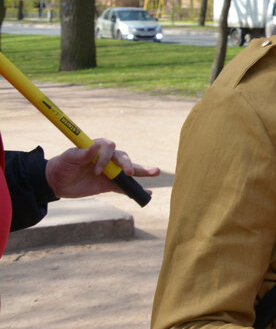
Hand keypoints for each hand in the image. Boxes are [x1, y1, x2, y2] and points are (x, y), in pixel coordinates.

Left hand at [43, 138, 160, 199]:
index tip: (97, 170)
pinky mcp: (109, 184)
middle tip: (128, 173)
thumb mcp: (68, 159)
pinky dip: (135, 189)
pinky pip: (124, 186)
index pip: (109, 147)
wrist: (55, 183)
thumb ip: (81, 153)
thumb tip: (95, 147)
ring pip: (128, 170)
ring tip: (155, 172)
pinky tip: (148, 193)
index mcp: (97, 148)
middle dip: (127, 164)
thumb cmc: (61, 166)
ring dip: (142, 171)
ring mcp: (110, 171)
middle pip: (123, 158)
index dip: (106, 157)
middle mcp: (107, 158)